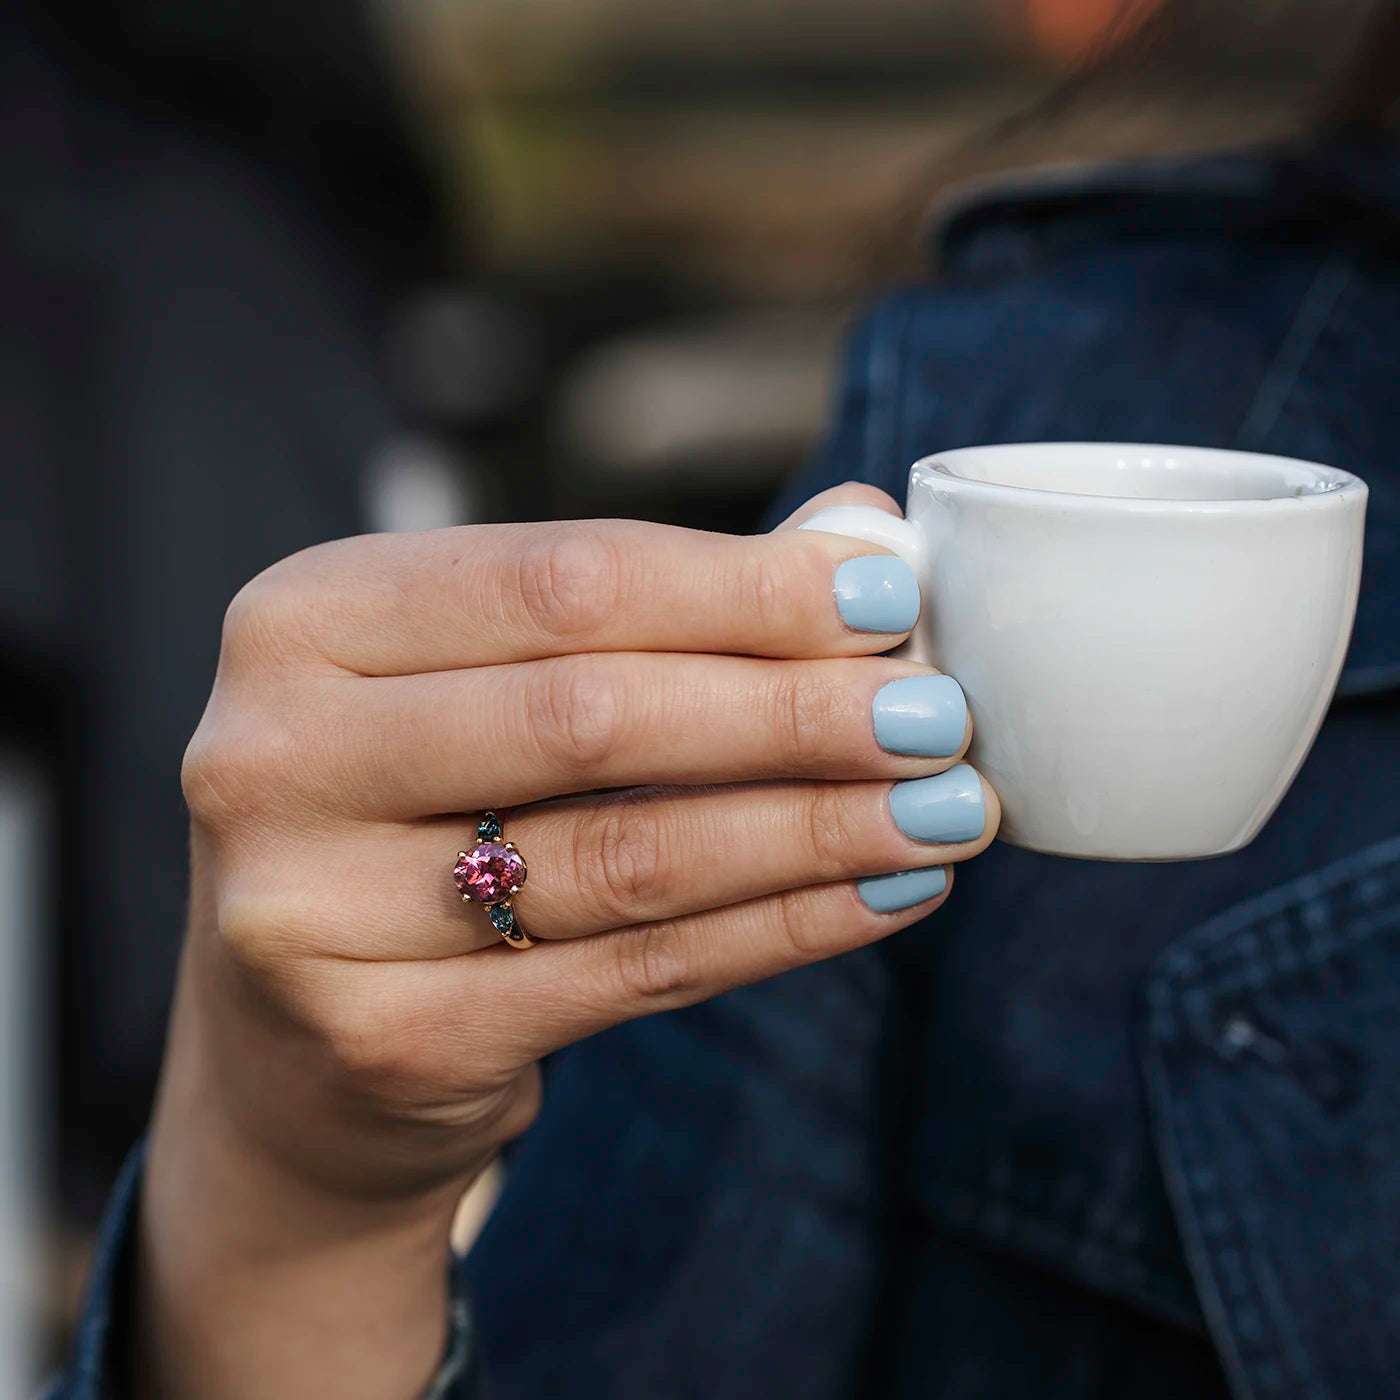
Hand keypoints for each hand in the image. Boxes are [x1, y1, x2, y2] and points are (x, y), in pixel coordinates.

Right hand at [138, 485, 998, 1395]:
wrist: (297, 1046)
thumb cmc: (420, 812)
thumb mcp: (495, 681)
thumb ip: (664, 600)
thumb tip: (863, 531)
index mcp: (305, 621)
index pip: (563, 578)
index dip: (745, 585)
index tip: (893, 592)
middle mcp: (275, 754)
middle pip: (592, 715)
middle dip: (796, 710)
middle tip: (943, 714)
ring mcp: (308, 910)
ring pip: (628, 856)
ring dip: (818, 827)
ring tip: (951, 808)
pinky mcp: (383, 1040)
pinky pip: (634, 973)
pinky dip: (781, 929)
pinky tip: (884, 896)